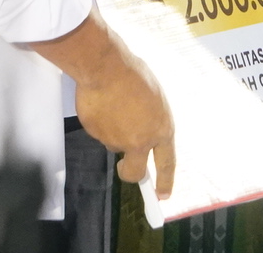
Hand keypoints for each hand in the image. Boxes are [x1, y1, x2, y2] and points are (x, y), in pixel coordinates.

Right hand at [28, 14, 175, 196]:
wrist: (106, 68)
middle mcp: (140, 141)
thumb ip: (151, 119)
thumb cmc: (134, 75)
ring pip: (114, 144)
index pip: (167, 163)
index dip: (166, 181)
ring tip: (113, 104)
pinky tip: (101, 102)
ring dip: (113, 131)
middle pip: (134, 172)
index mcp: (161, 129)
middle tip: (125, 166)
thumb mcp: (155, 97)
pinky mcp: (96, 134)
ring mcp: (116, 141)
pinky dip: (99, 120)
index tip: (163, 195)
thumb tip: (141, 125)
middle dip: (129, 173)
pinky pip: (98, 131)